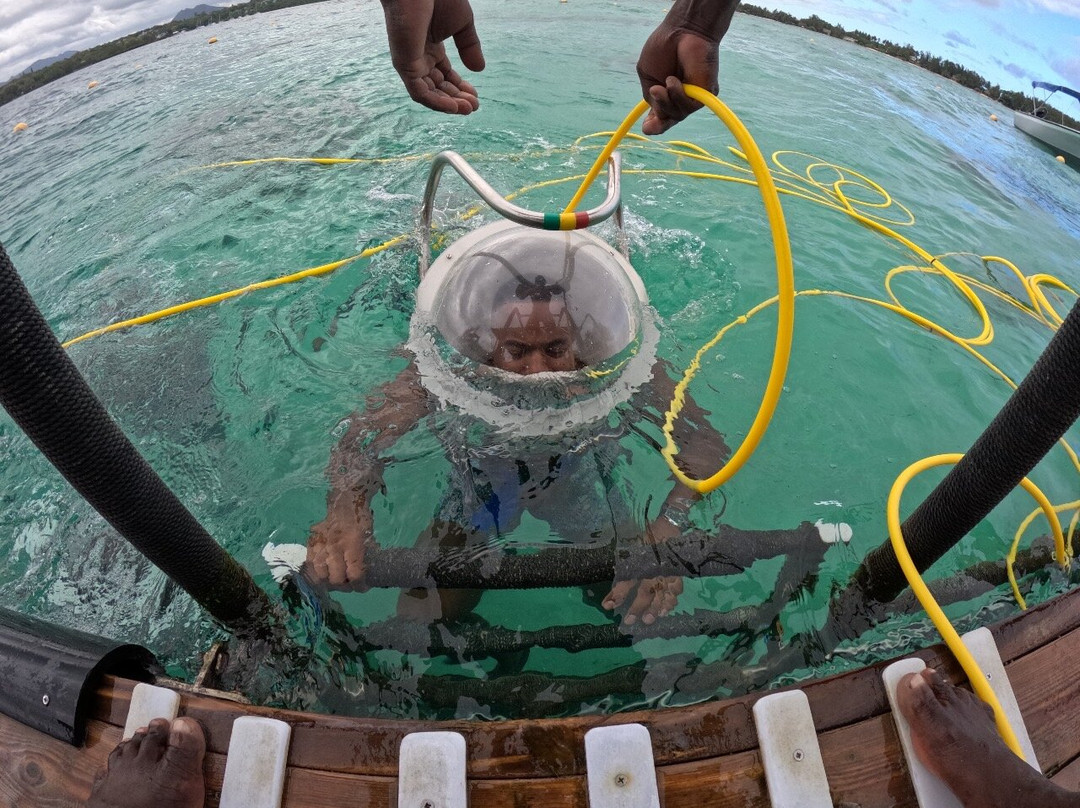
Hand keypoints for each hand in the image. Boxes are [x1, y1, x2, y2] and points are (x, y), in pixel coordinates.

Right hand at [306, 493, 373, 590]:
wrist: (344, 503)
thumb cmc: (361, 520)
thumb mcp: (369, 537)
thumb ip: (367, 556)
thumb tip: (369, 575)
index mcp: (353, 544)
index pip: (354, 574)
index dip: (359, 585)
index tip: (363, 587)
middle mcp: (335, 546)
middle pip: (336, 579)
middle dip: (345, 587)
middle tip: (350, 585)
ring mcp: (321, 545)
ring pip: (320, 575)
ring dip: (330, 582)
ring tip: (337, 581)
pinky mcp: (311, 543)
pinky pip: (310, 565)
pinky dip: (317, 573)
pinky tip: (325, 574)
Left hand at [381, 0, 484, 114]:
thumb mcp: (463, 25)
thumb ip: (470, 47)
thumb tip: (479, 70)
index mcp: (430, 46)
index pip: (444, 75)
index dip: (460, 87)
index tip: (476, 95)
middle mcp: (419, 56)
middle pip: (438, 86)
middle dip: (457, 98)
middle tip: (475, 106)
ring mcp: (410, 61)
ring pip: (428, 93)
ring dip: (448, 105)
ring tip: (468, 109)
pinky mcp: (404, 64)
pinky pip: (419, 92)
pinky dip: (436, 102)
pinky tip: (453, 107)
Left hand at [603, 514, 683, 625]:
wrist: (668, 525)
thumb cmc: (646, 539)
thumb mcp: (631, 552)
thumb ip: (622, 576)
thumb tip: (609, 598)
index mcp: (640, 562)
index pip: (626, 581)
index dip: (617, 594)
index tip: (607, 607)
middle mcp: (653, 569)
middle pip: (646, 592)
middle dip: (638, 607)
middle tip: (632, 621)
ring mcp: (668, 571)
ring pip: (663, 593)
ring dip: (657, 607)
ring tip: (651, 618)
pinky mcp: (678, 572)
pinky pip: (677, 588)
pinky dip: (673, 599)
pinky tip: (669, 608)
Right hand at [636, 22, 718, 134]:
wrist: (681, 31)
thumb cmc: (662, 49)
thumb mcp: (647, 75)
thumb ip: (649, 97)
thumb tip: (655, 114)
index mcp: (663, 96)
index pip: (659, 118)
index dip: (653, 125)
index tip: (646, 126)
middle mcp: (678, 99)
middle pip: (668, 121)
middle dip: (659, 114)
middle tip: (655, 91)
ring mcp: (692, 98)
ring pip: (678, 115)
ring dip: (666, 102)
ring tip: (665, 82)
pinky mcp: (705, 94)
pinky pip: (689, 107)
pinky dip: (678, 96)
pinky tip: (674, 81)